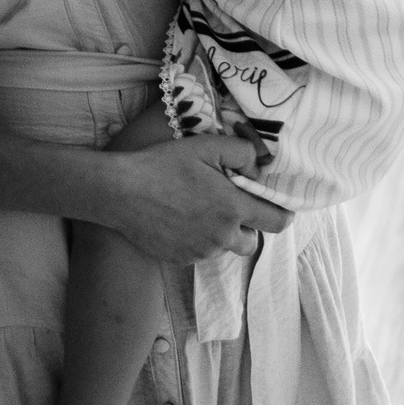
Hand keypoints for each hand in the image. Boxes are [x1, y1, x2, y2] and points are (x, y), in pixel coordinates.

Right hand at [109, 135, 291, 261]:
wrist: (121, 192)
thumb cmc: (163, 165)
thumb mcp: (205, 145)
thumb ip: (241, 151)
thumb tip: (257, 166)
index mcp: (232, 208)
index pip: (276, 221)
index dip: (282, 214)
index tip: (278, 208)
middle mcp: (221, 236)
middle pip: (252, 242)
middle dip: (247, 227)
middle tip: (229, 206)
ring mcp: (200, 251)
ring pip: (223, 247)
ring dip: (219, 232)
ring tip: (196, 209)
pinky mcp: (181, 259)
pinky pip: (198, 252)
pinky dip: (195, 239)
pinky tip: (177, 219)